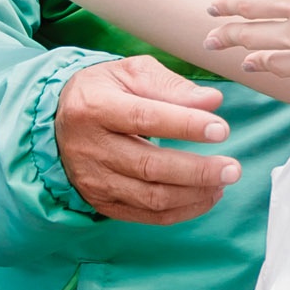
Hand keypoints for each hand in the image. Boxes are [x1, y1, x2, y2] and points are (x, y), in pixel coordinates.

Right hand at [56, 54, 235, 224]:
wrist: (57, 122)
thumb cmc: (102, 91)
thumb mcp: (130, 73)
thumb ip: (171, 86)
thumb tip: (211, 101)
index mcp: (94, 107)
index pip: (144, 118)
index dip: (185, 125)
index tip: (221, 129)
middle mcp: (91, 147)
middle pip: (150, 166)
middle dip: (197, 170)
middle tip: (233, 167)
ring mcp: (95, 180)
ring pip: (151, 197)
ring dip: (194, 194)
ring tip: (223, 180)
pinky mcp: (103, 203)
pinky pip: (148, 215)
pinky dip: (183, 210)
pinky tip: (205, 196)